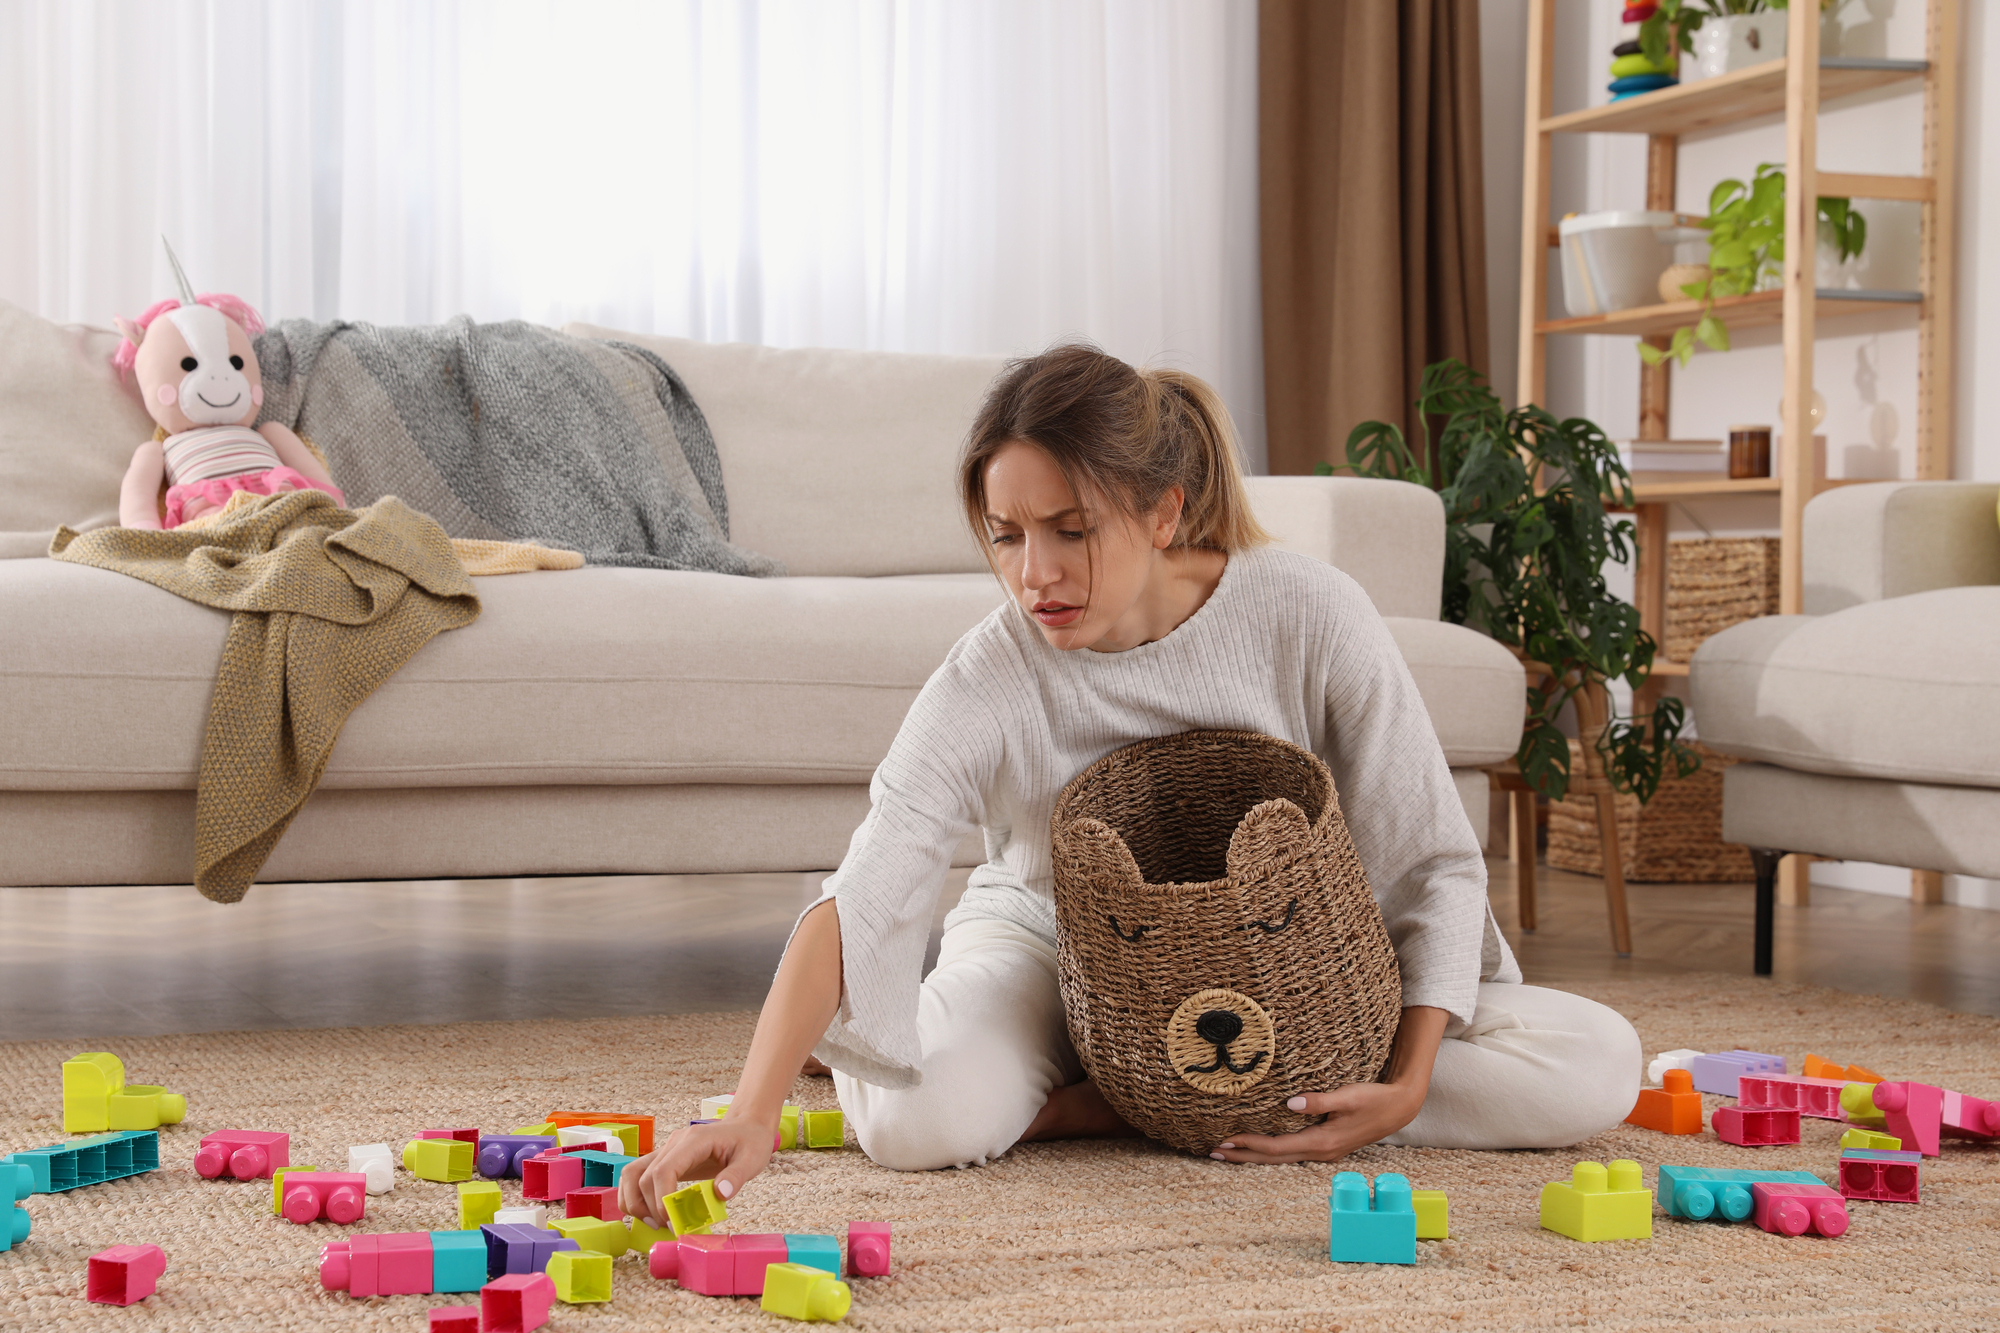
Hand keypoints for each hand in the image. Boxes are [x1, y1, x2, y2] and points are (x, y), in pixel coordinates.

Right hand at [617, 1115, 773, 1226]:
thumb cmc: (750, 1141)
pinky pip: (639, 1176)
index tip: (672, 1222)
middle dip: (648, 1208)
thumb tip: (720, 1194)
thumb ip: (736, 1176)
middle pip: (643, 1176)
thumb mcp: (752, 1159)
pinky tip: (651, 1214)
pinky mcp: (666, 1160)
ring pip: (631, 1174)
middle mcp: (674, 1143)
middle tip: (668, 1228)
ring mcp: (666, 1150)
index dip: (661, 1199)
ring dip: (634, 1202)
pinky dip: (636, 1197)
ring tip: (654, 1224)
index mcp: (693, 1141)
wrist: (746, 1126)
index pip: (663, 1170)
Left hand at [1209, 1080, 1424, 1163]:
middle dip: (1243, 1155)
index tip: (1227, 1139)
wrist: (1400, 1107)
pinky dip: (1270, 1151)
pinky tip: (1259, 1147)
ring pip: (1281, 1158)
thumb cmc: (1374, 1099)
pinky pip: (1291, 1152)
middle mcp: (1321, 1151)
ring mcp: (1324, 1151)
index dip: (1251, 1144)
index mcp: (1323, 1142)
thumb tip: (1290, 1103)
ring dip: (1253, 1155)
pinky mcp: (1326, 1145)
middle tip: (1214, 1152)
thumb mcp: (1349, 1096)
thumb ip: (1319, 1100)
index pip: (1278, 1147)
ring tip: (1228, 1152)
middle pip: (1274, 1158)